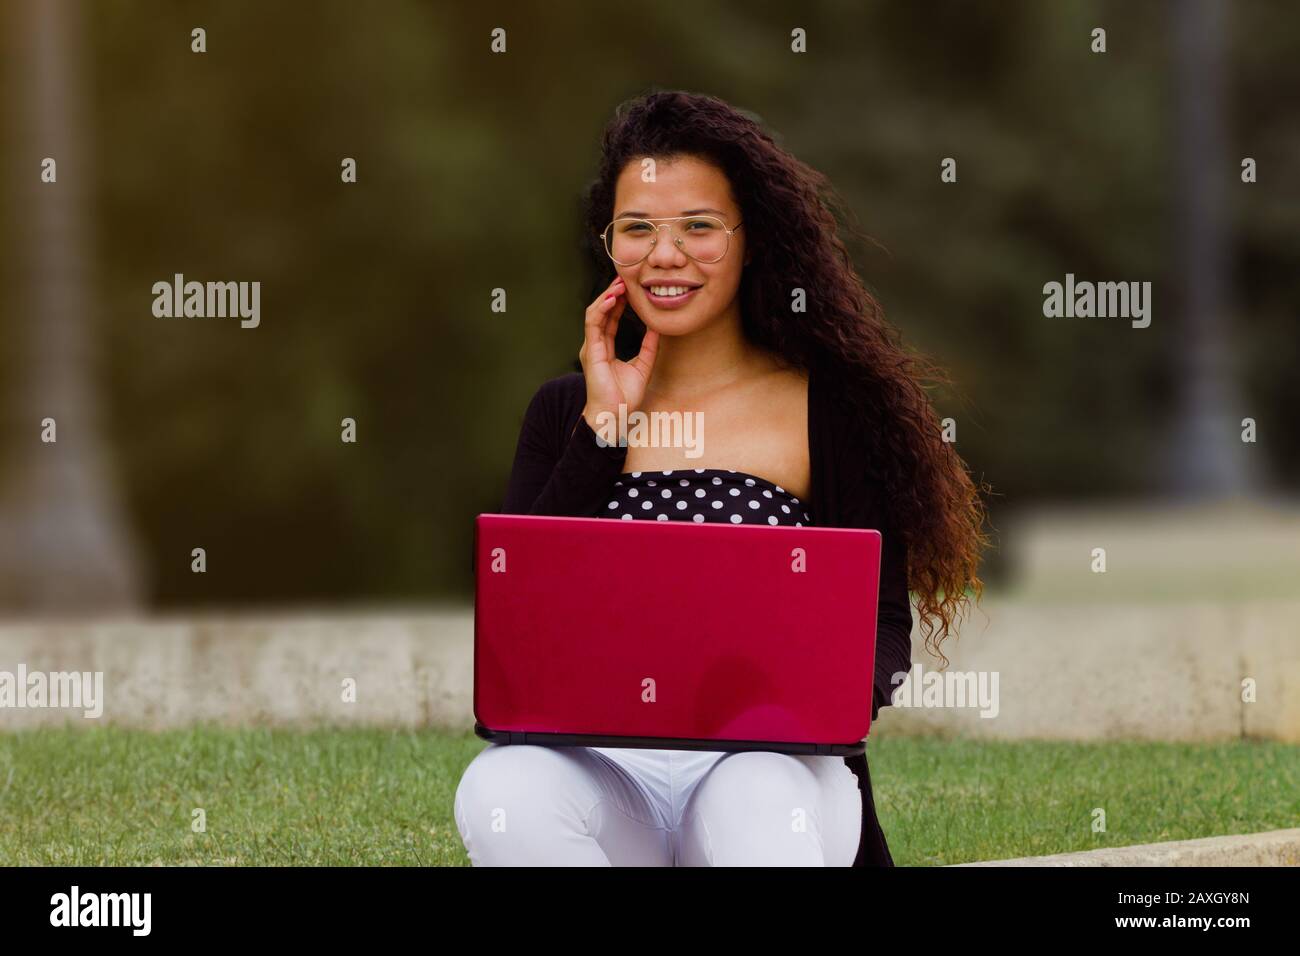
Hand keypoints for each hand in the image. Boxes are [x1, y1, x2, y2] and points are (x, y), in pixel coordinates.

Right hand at [578, 275, 659, 435]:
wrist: (614, 416)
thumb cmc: (624, 397)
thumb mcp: (643, 366)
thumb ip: (648, 347)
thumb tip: (657, 328)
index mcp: (604, 348)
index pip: (610, 318)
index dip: (619, 302)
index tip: (630, 288)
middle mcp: (595, 345)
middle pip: (601, 312)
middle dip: (612, 293)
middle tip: (625, 278)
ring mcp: (590, 347)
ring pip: (595, 313)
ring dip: (607, 297)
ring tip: (620, 285)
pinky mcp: (590, 352)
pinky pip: (593, 325)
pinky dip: (602, 310)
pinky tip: (612, 299)